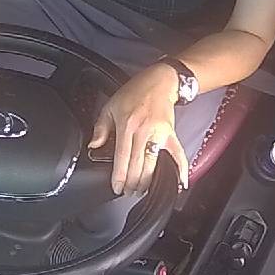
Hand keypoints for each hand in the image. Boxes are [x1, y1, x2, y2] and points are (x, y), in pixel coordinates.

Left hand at [88, 63, 189, 194]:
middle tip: (127, 192)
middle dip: (131, 182)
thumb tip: (94, 145)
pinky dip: (180, 168)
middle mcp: (143, 131)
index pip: (122, 157)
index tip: (117, 187)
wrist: (159, 81)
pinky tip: (180, 182)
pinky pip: (177, 154)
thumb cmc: (135, 92)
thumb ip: (101, 127)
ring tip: (140, 190)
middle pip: (137, 164)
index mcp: (127, 125)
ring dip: (146, 181)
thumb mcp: (111, 106)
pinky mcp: (171, 134)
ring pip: (153, 163)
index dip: (119, 176)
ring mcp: (159, 133)